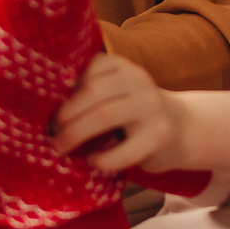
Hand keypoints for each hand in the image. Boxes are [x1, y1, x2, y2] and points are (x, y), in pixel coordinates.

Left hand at [52, 53, 183, 173]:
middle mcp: (139, 81)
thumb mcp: (118, 94)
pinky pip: (122, 150)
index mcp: (124, 67)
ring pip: (104, 115)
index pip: (89, 68)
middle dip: (65, 115)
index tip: (50, 107)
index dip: (65, 89)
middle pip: (92, 92)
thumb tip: (44, 108)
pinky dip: (101, 159)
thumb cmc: (137, 114)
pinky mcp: (159, 136)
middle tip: (51, 134)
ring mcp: (151, 107)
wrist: (185, 129)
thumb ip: (92, 93)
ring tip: (62, 147)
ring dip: (75, 134)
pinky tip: (93, 160)